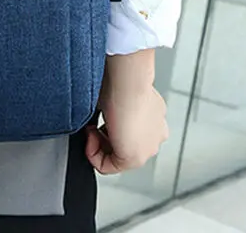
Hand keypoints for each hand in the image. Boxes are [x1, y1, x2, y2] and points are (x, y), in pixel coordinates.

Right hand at [85, 50, 168, 174]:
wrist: (128, 81)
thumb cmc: (121, 79)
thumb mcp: (118, 95)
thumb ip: (113, 107)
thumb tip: (99, 109)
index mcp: (155, 120)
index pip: (128, 132)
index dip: (105, 128)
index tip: (96, 118)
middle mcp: (155, 136)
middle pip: (123, 145)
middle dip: (102, 137)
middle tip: (91, 124)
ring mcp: (148, 148)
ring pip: (117, 156)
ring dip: (99, 144)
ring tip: (91, 127)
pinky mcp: (135, 158)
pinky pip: (109, 166)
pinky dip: (94, 154)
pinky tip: (90, 136)